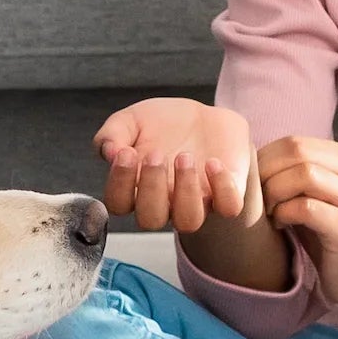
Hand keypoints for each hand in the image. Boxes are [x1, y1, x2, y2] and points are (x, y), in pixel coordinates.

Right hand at [94, 94, 255, 236]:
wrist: (203, 117)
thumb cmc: (161, 124)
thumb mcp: (130, 120)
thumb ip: (112, 134)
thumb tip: (109, 152)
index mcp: (135, 189)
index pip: (118, 204)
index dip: (120, 183)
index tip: (126, 152)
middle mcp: (164, 203)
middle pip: (151, 219)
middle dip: (151, 187)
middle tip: (156, 154)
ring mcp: (196, 202)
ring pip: (189, 221)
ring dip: (185, 192)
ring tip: (184, 157)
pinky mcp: (226, 194)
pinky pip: (228, 207)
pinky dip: (222, 188)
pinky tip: (212, 162)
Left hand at [259, 135, 337, 323]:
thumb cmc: (330, 232)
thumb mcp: (313, 195)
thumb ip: (293, 173)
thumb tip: (248, 159)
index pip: (295, 143)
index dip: (264, 159)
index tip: (251, 183)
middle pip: (298, 152)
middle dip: (266, 173)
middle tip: (254, 197)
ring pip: (305, 174)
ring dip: (274, 192)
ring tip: (268, 211)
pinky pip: (306, 208)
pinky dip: (283, 213)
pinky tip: (280, 225)